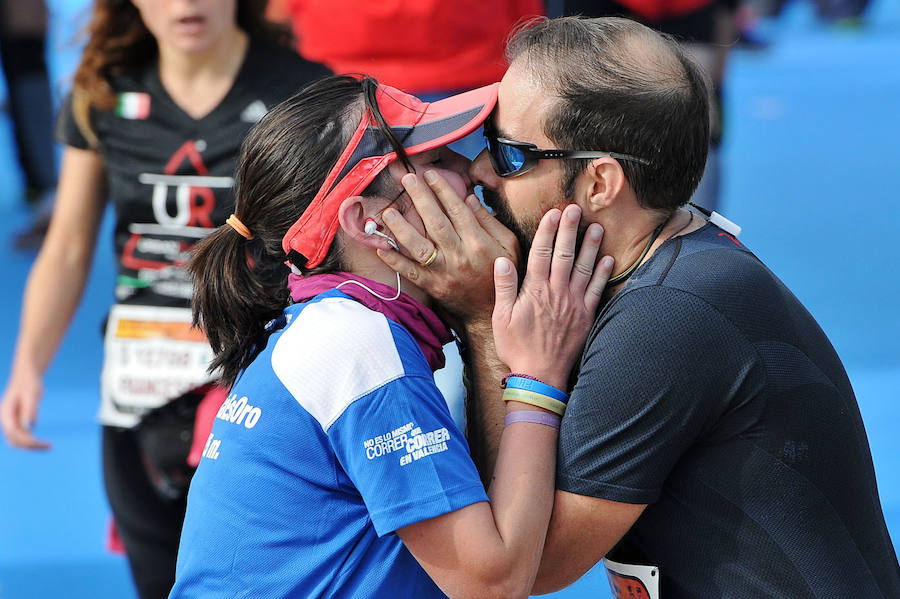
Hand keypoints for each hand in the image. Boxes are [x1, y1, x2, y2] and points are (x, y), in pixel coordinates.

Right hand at [1, 366, 49, 449]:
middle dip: (30, 446)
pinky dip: (31, 441)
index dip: (26, 441)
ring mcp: (10, 422)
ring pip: (17, 441)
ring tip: (48, 447)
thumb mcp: (32, 395)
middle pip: (14, 440)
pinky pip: (22, 436)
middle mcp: (5, 420)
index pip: (13, 433)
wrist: (26, 377)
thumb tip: (30, 427)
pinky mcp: (16, 422)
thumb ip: (30, 410)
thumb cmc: (29, 383)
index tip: (42, 443)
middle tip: (49, 447)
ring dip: (31, 446)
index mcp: (5, 413)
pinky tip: (43, 443)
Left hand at [377, 171, 518, 323]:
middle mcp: (459, 256)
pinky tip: (381, 248)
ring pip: (419, 246)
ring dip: (402, 228)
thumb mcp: (508, 245)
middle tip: (407, 179)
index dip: (442, 190)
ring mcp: (444, 272)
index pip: (457, 210)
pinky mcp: (433, 286)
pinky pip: (411, 272)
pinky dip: (395, 261)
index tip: (430, 175)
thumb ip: (489, 221)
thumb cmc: (501, 274)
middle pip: (436, 222)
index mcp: (479, 243)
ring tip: (388, 211)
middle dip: (420, 198)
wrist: (491, 312)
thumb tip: (469, 198)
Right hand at [491, 204, 612, 389]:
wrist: (540, 376)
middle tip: (576, 210)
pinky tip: (607, 259)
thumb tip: (502, 260)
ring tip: (596, 227)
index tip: (552, 213)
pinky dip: (602, 274)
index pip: (541, 253)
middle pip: (564, 254)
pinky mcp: (586, 316)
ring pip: (584, 268)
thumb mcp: (501, 318)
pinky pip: (597, 290)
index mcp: (534, 291)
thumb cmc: (517, 348)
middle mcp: (556, 293)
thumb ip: (504, 287)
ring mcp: (573, 304)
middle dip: (570, 230)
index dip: (547, 231)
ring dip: (590, 246)